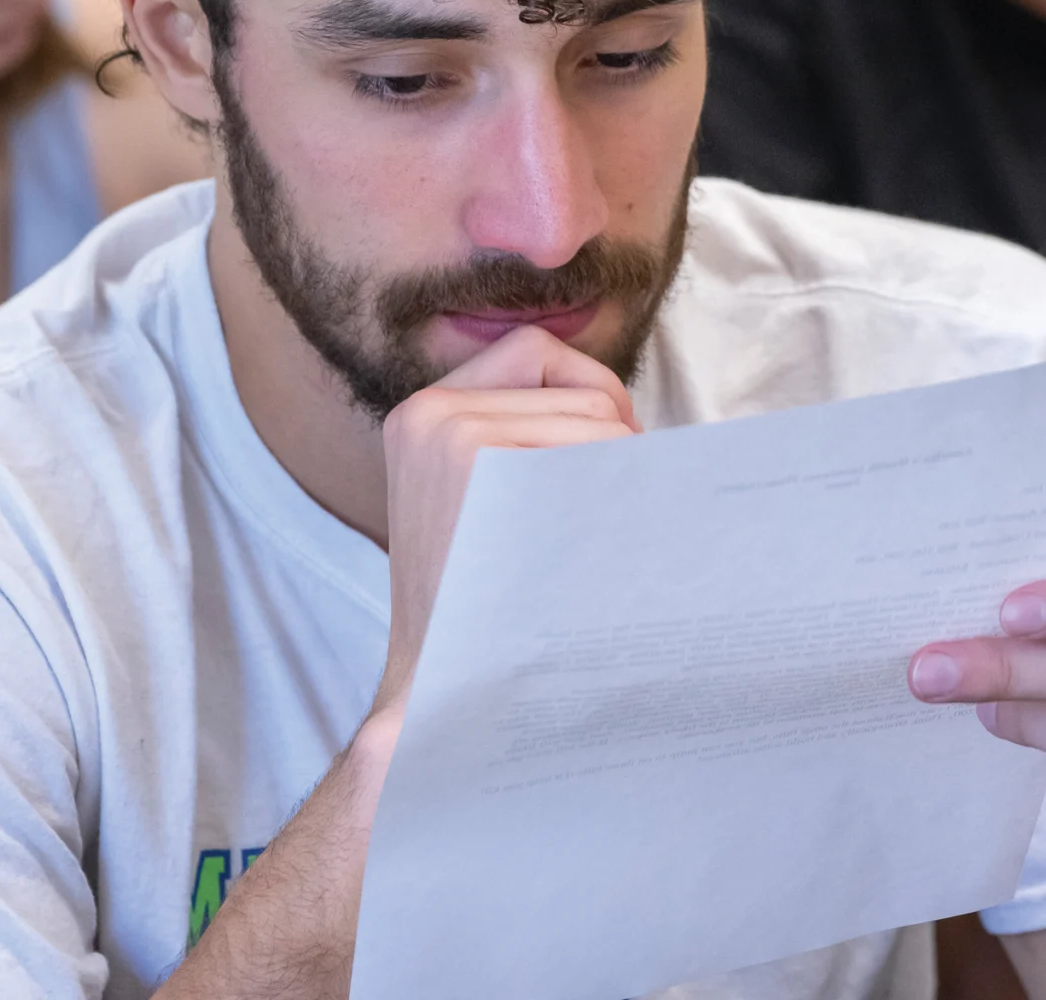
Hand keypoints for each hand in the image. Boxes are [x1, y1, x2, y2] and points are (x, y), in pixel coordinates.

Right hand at [377, 326, 638, 709]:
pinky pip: (597, 445)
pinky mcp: (479, 459)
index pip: (539, 355)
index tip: (605, 462)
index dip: (590, 398)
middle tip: (613, 515)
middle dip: (616, 439)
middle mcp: (429, 411)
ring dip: (622, 475)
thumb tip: (622, 409)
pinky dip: (619, 491)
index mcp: (424, 413)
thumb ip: (525, 441)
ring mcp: (451, 431)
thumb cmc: (485, 604)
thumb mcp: (486, 505)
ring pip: (599, 417)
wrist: (438, 689)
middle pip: (581, 384)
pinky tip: (602, 546)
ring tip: (599, 541)